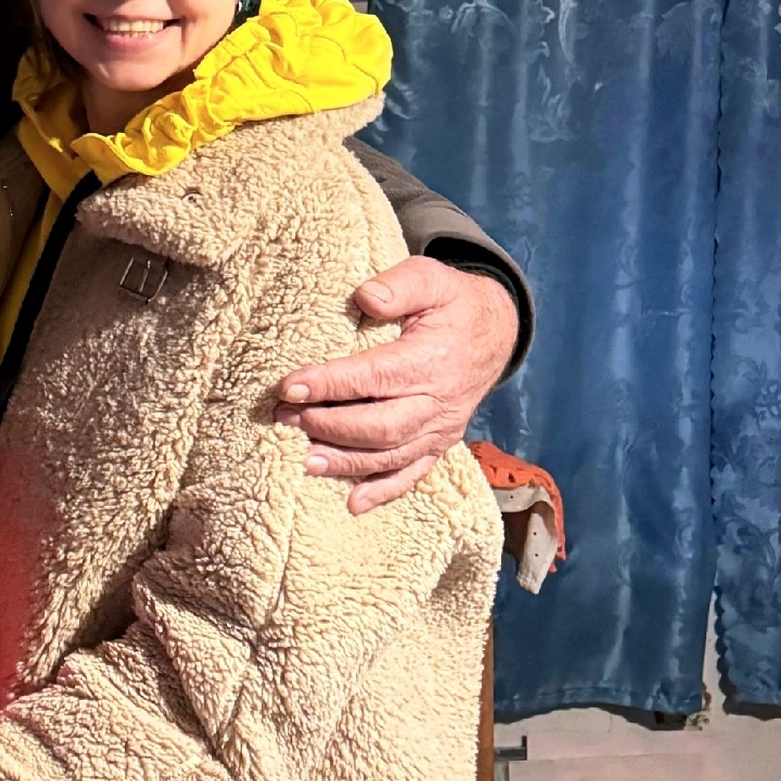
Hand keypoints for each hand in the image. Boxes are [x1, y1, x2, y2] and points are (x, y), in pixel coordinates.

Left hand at [276, 256, 518, 513]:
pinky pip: (413, 473)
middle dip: (330, 426)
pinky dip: (383, 491)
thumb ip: (399, 285)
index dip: (332, 384)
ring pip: (392, 454)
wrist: (494, 332)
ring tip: (304, 460)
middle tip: (286, 420)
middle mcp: (439, 400)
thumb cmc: (450, 303)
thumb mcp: (431, 277)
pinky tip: (352, 503)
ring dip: (346, 461)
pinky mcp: (438, 443)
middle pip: (382, 425)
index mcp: (434, 359)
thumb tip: (365, 298)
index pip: (377, 377)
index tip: (290, 386)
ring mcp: (440, 427)